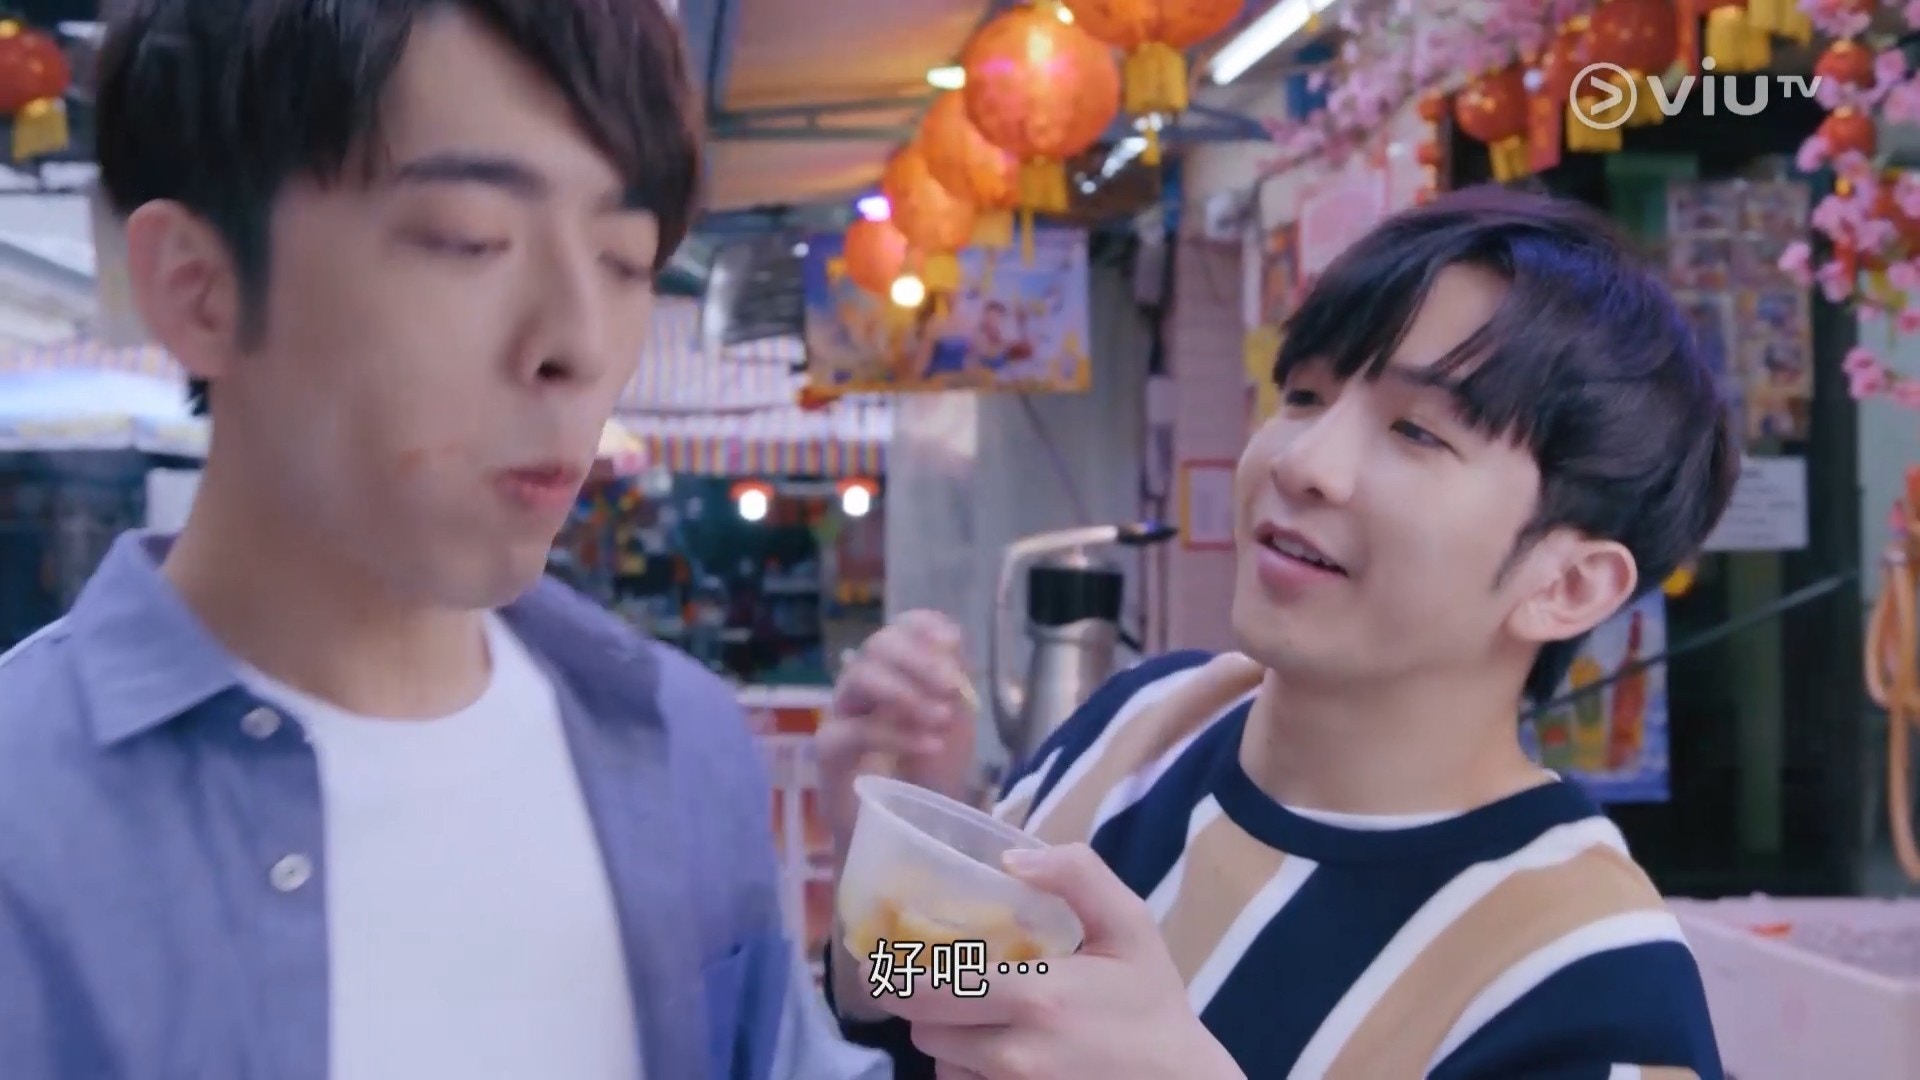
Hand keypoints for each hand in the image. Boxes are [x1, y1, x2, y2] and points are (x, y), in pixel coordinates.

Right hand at [819, 610, 979, 858]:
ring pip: (860, 676)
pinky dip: (896, 735)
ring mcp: (844, 713)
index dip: (924, 625)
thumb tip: (949, 641)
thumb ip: (953, 681)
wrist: (912, 832)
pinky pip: (855, 730)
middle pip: (879, 645)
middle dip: (920, 660)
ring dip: (906, 692)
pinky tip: (929, 745)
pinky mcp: (830, 750)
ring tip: (941, 719)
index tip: (952, 643)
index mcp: (899, 670)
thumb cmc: (932, 776)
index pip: (902, 627)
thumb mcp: (956, 723)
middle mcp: (866, 683)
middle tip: (952, 687)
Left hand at [883, 844, 1243, 1079]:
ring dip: (949, 1039)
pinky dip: (969, 1070)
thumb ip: (1077, 875)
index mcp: (1036, 997)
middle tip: (944, 981)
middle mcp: (1014, 1056)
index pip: (929, 989)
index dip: (899, 974)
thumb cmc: (1152, 1004)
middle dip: (926, 1003)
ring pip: (941, 1064)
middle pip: (924, 1029)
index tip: (887, 957)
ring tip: (982, 1019)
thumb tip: (1011, 858)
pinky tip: (1000, 1054)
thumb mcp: (1130, 925)